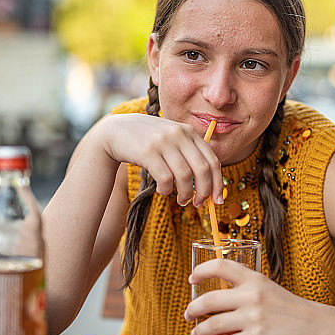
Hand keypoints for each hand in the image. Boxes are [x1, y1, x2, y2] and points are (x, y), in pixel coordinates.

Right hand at [98, 114, 223, 205]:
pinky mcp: (148, 152)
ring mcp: (163, 142)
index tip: (217, 199)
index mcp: (189, 132)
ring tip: (182, 200)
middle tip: (198, 204)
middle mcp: (179, 134)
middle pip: (202, 170)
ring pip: (185, 176)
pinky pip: (165, 179)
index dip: (218, 183)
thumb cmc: (149, 142)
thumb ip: (190, 154)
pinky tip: (162, 191)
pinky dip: (167, 190)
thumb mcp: (172, 139)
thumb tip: (210, 185)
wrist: (117, 131)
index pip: (212, 161)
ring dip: (185, 194)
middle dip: (204, 192)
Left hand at [184, 258, 324, 334]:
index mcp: (255, 279)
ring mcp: (254, 318)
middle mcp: (252, 295)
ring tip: (196, 334)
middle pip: (209, 299)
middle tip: (188, 314)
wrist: (319, 327)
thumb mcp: (270, 289)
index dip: (202, 270)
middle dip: (193, 309)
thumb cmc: (294, 310)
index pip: (221, 266)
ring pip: (213, 325)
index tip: (192, 277)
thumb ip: (248, 291)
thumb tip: (223, 301)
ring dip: (200, 331)